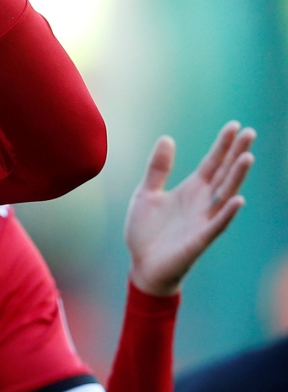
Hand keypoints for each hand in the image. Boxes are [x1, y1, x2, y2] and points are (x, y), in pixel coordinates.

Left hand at [124, 122, 254, 296]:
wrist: (141, 265)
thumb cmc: (146, 232)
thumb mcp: (146, 193)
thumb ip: (158, 168)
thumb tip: (166, 137)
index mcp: (190, 190)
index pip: (211, 163)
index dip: (223, 145)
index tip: (235, 126)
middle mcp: (202, 203)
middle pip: (223, 174)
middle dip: (236, 153)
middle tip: (251, 132)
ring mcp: (203, 221)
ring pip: (225, 195)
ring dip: (236, 177)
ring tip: (247, 157)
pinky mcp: (198, 240)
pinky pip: (216, 224)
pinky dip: (227, 213)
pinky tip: (238, 199)